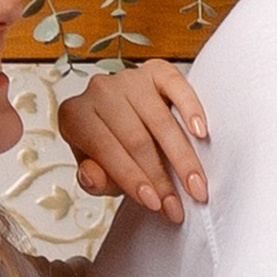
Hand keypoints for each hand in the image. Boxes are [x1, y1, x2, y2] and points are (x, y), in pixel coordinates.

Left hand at [64, 65, 210, 221]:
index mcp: (75, 116)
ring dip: (182, 158)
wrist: (124, 120)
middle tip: (177, 205)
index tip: (155, 204)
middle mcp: (99, 91)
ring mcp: (129, 78)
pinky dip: (190, 108)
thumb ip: (93, 180)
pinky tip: (200, 133)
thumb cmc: (110, 149)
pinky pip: (175, 84)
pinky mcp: (155, 70)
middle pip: (136, 139)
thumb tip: (92, 178)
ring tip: (196, 185)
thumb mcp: (97, 171)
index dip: (132, 179)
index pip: (106, 150)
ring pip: (160, 120)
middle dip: (161, 178)